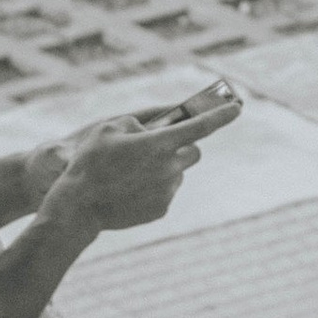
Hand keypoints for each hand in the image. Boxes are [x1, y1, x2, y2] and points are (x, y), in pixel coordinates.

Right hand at [51, 98, 237, 234]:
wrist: (79, 207)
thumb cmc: (89, 163)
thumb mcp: (107, 129)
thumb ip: (135, 123)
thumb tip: (149, 130)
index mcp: (159, 144)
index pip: (201, 126)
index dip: (222, 115)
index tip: (238, 108)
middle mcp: (169, 167)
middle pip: (193, 152)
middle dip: (183, 146)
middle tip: (161, 146)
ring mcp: (167, 190)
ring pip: (177, 173)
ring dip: (164, 168)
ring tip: (133, 172)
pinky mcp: (161, 209)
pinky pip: (165, 191)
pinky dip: (154, 187)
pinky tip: (130, 188)